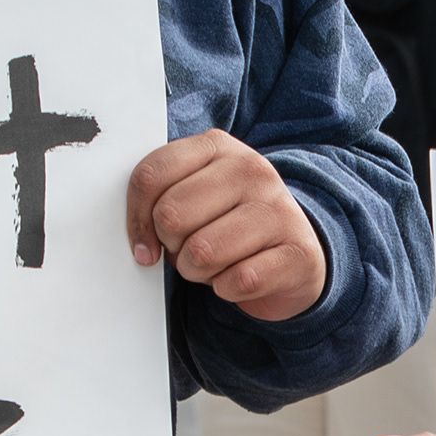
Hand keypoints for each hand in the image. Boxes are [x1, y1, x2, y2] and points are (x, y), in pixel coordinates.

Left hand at [127, 129, 326, 320]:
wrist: (293, 255)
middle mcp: (251, 169)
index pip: (151, 176)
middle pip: (171, 215)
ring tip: (215, 263)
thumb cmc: (230, 225)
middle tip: (189, 249)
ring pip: (201, 252)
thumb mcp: (194, 198)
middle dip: (171, 246)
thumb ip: (159, 200)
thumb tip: (141, 245)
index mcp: (217, 147)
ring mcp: (278, 208)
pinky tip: (240, 276)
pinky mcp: (298, 252)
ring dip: (198, 272)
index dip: (137, 218)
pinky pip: (237, 281)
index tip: (145, 241)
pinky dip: (228, 289)